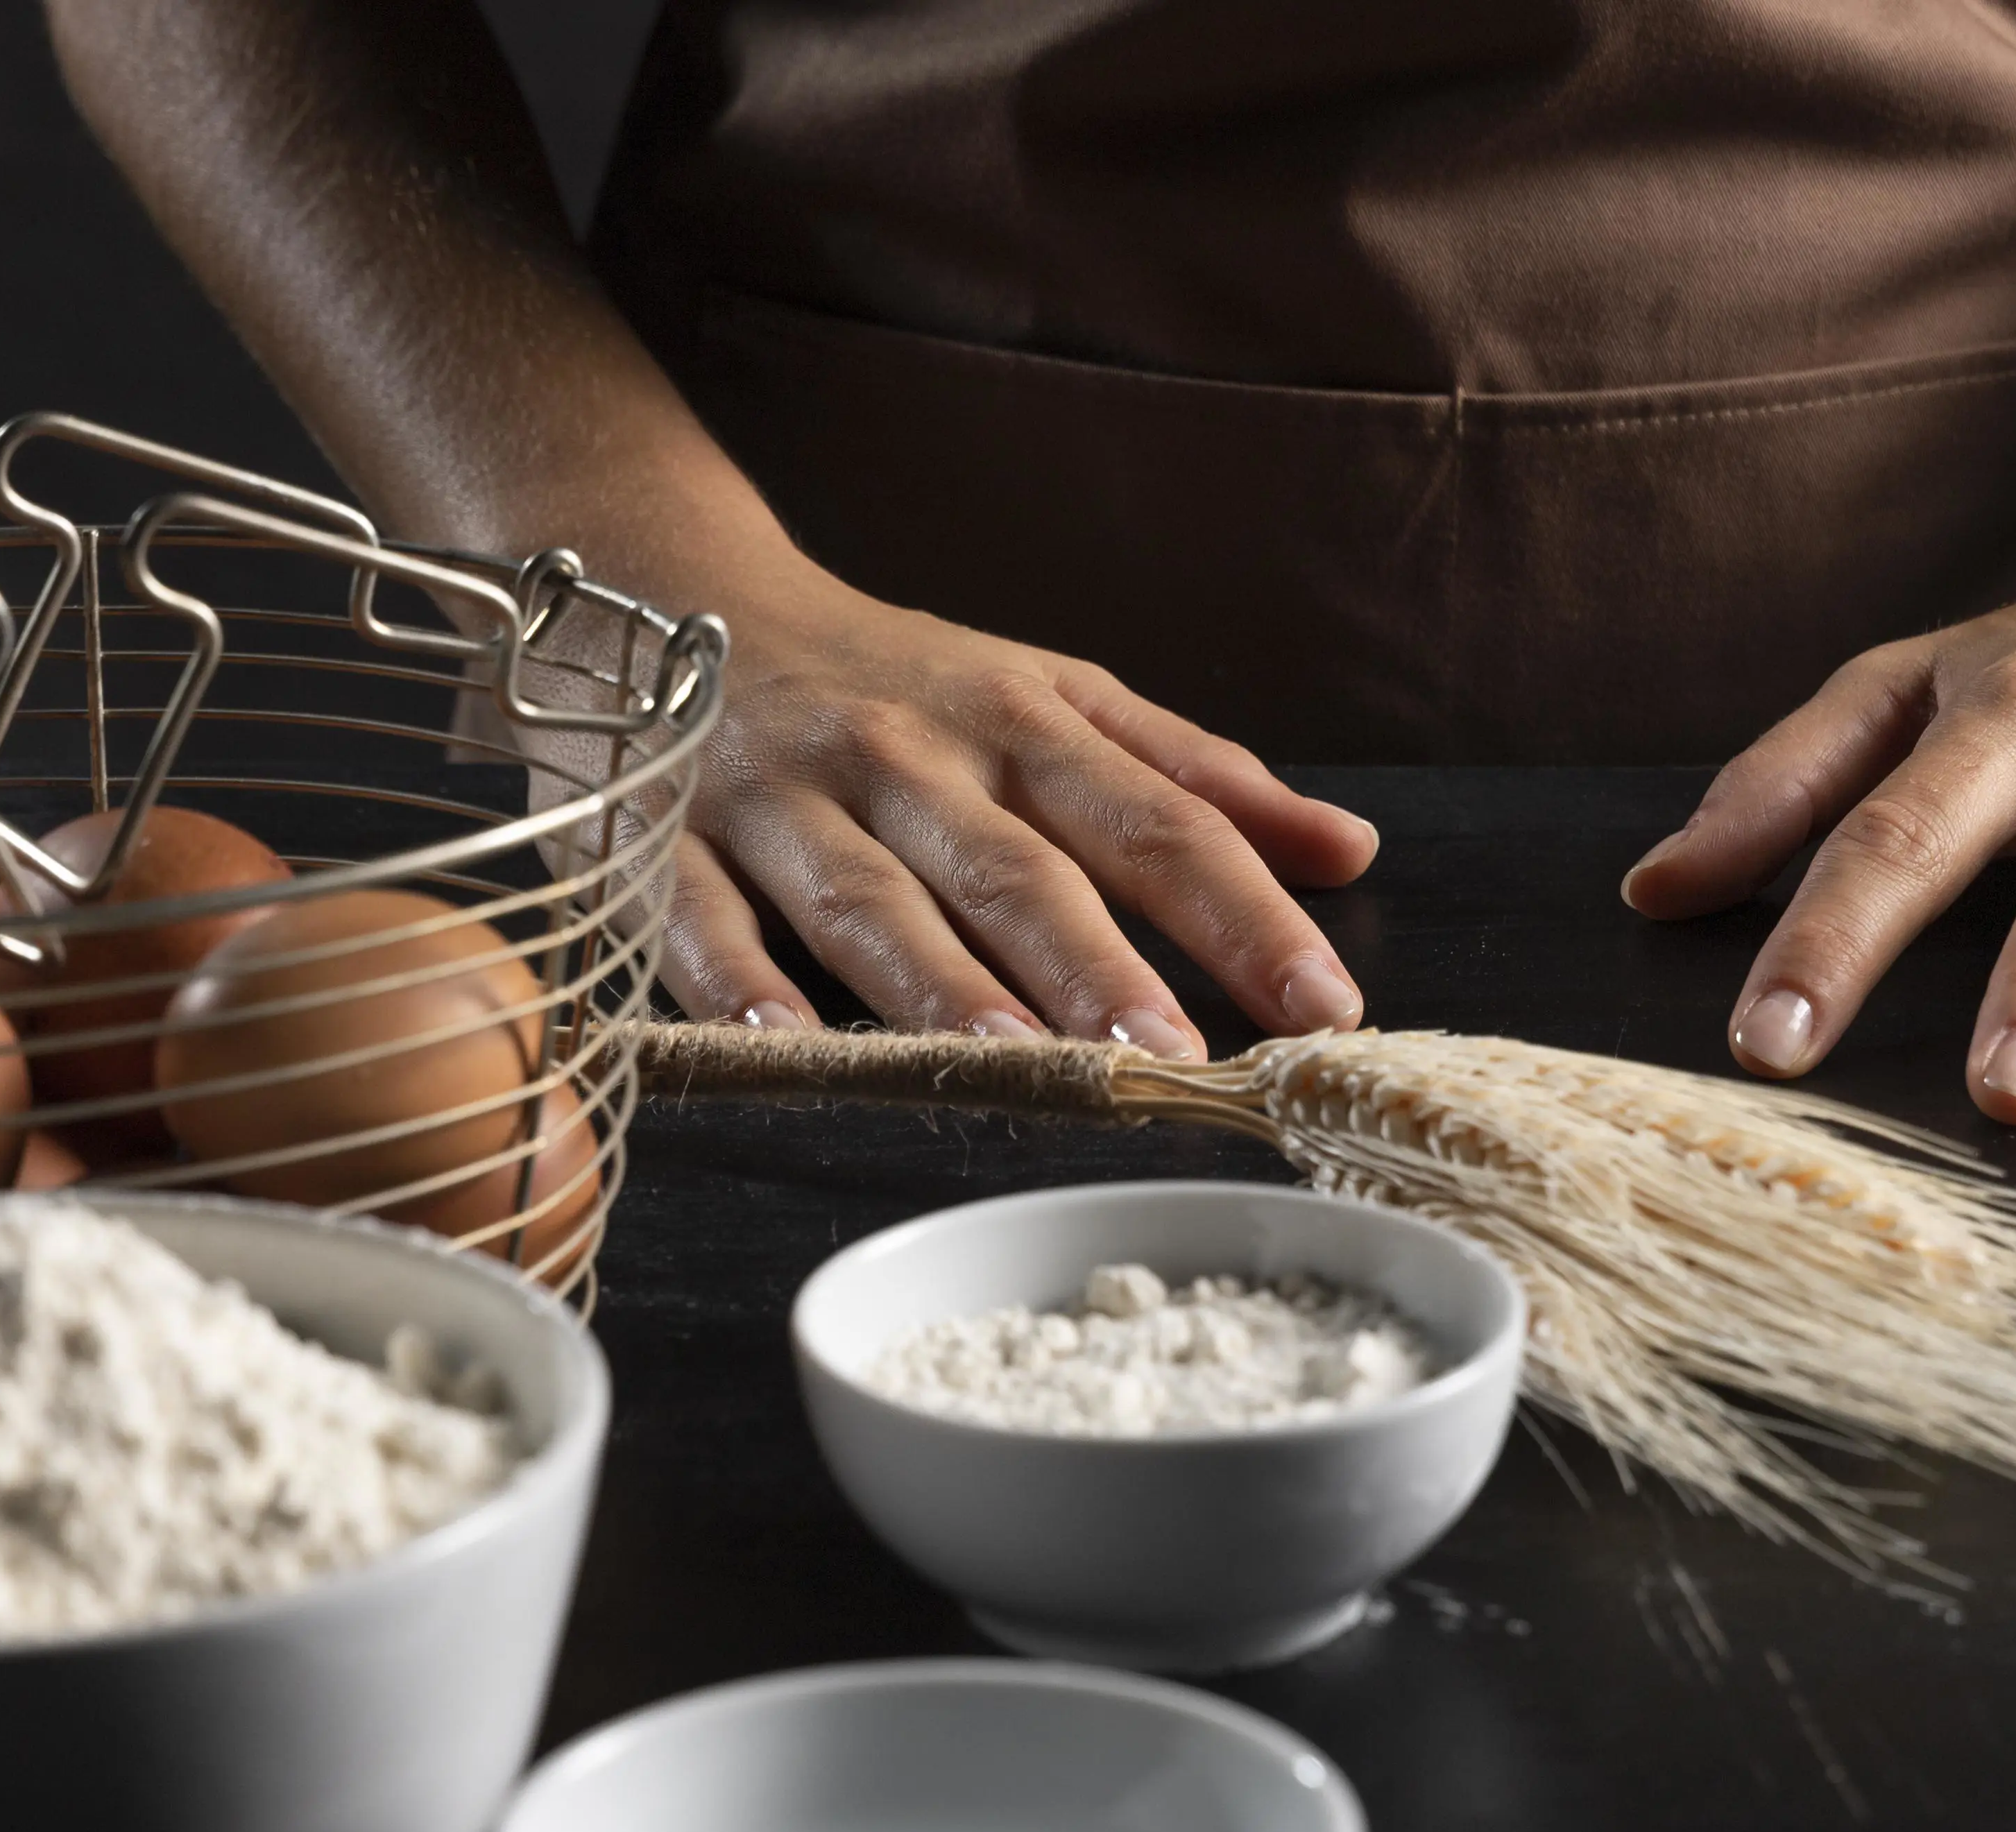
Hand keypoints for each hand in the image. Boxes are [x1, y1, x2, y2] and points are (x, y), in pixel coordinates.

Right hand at [651, 552, 1377, 1051]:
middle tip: (1171, 1056)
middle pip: (1015, 870)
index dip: (1241, 911)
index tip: (1322, 1003)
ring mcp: (785, 799)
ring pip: (870, 899)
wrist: (679, 587)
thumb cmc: (895, 678)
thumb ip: (1193, 777)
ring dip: (941, 983)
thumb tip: (1347, 851)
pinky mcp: (668, 836)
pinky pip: (700, 914)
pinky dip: (735, 976)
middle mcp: (910, 758)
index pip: (1153, 823)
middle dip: (1096, 964)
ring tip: (1014, 1060)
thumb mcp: (1053, 697)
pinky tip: (784, 1039)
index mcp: (1020, 723)